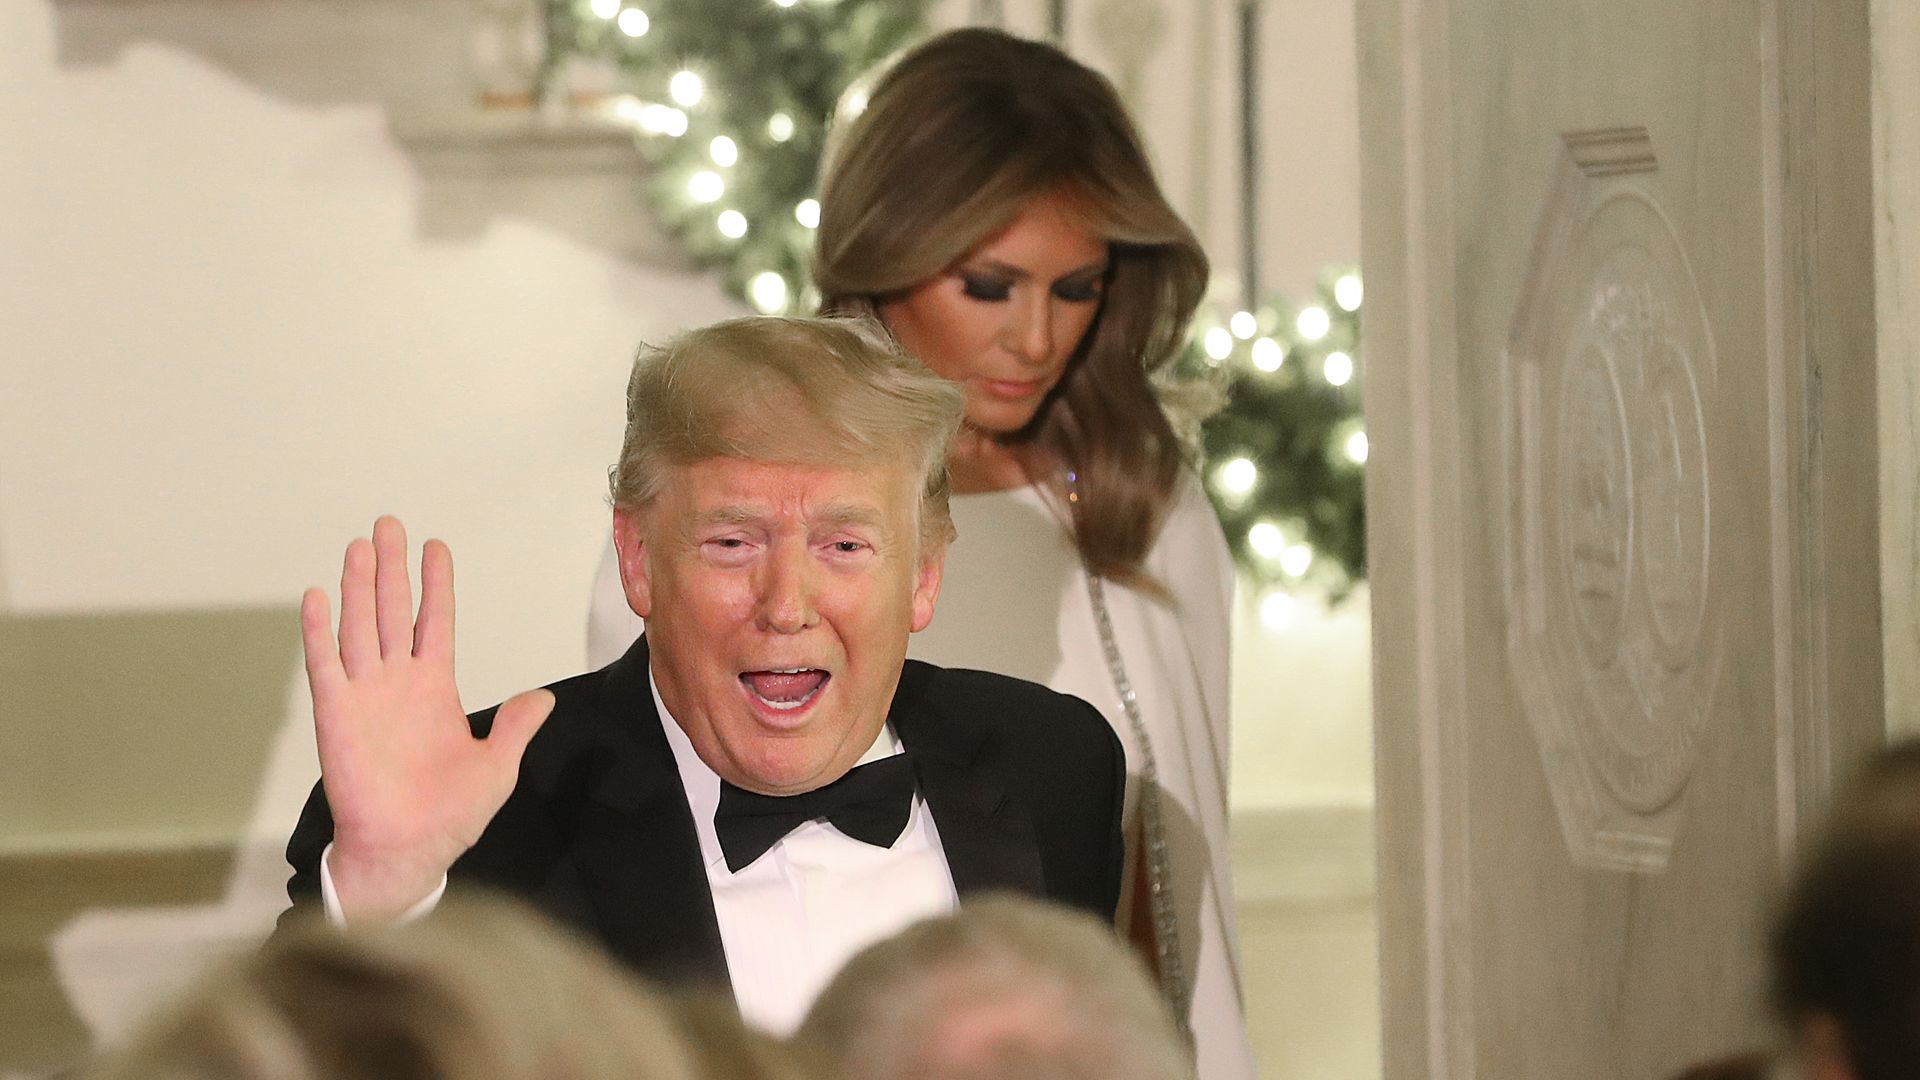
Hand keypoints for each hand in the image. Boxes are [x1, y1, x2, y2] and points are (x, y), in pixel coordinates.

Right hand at [300, 516, 551, 919]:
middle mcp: (397, 684)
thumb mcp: (497, 767)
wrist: (408, 852)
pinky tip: (318, 596)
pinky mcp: (336, 715)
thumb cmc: (449, 816)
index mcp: (434, 690)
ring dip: (357, 586)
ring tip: (359, 545)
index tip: (435, 546)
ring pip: (359, 627)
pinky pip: (325, 665)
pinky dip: (319, 631)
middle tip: (389, 523)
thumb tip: (542, 698)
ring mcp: (364, 695)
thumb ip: (515, 727)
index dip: (434, 585)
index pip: (434, 622)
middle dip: (391, 569)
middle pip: (391, 611)